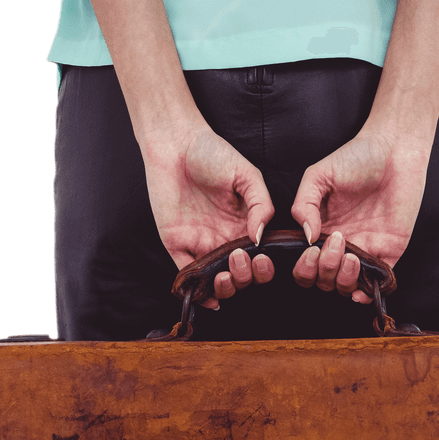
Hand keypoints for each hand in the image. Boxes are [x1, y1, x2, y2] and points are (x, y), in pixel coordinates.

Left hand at [142, 123, 275, 308]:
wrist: (175, 144)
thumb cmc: (212, 153)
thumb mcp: (247, 175)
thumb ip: (261, 205)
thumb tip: (260, 238)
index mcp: (244, 226)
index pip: (258, 258)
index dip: (263, 266)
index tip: (261, 258)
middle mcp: (224, 239)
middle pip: (240, 274)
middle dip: (245, 277)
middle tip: (240, 260)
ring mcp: (201, 244)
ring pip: (216, 280)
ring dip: (225, 288)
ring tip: (226, 276)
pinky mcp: (177, 244)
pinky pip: (187, 276)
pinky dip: (197, 291)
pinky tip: (209, 296)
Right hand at [289, 130, 431, 302]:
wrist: (394, 150)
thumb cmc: (355, 157)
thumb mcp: (318, 176)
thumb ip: (304, 205)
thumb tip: (306, 237)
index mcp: (320, 231)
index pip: (305, 265)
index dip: (305, 266)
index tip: (312, 249)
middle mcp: (340, 245)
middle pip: (323, 280)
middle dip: (324, 270)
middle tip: (334, 244)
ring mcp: (365, 251)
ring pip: (346, 286)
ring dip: (343, 279)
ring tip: (350, 255)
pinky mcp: (389, 252)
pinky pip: (377, 284)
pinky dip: (366, 293)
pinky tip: (361, 288)